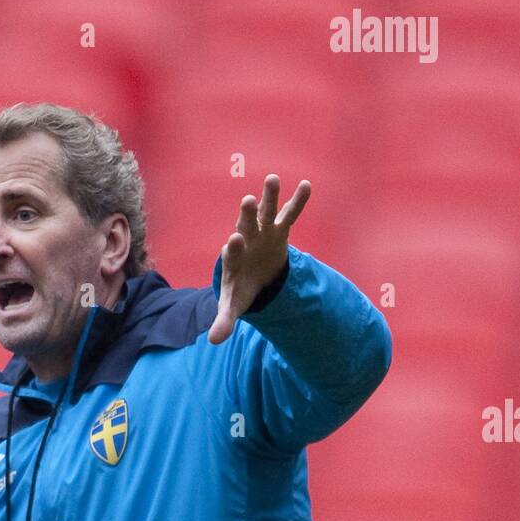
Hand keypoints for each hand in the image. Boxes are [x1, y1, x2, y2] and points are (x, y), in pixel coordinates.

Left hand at [207, 175, 310, 343]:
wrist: (252, 277)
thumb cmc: (241, 289)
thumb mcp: (233, 306)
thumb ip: (224, 320)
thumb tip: (213, 342)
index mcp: (234, 259)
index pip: (231, 252)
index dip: (233, 247)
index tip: (233, 240)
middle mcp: (247, 240)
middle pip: (245, 225)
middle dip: (247, 214)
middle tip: (247, 200)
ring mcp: (263, 232)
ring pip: (266, 212)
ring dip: (270, 197)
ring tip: (272, 179)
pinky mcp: (280, 230)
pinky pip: (290, 213)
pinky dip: (297, 200)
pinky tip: (307, 185)